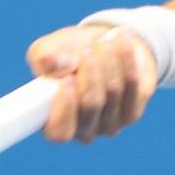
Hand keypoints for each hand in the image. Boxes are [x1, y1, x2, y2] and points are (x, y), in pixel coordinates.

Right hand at [24, 24, 158, 143]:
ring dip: (107, 59)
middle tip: (87, 49)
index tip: (68, 78)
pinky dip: (126, 58)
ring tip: (102, 42)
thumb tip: (50, 62)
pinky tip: (119, 42)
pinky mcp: (132, 112)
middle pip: (91, 104)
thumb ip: (42, 57)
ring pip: (113, 91)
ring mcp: (110, 125)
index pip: (59, 132)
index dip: (64, 107)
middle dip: (89, 69)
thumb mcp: (48, 50)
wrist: (103, 48)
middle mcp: (83, 131)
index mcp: (53, 124)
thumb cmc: (67, 54)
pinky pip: (132, 83)